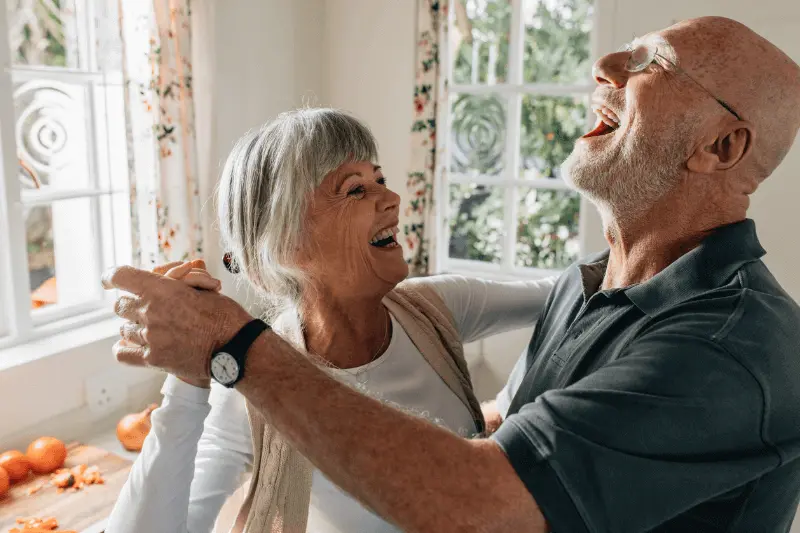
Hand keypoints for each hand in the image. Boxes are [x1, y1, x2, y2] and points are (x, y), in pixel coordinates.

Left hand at [103, 263, 251, 383]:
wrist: (236, 347)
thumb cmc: (225, 315)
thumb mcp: (204, 289)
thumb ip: (178, 285)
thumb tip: (165, 281)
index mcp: (162, 289)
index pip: (121, 276)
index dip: (112, 276)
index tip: (109, 280)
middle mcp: (150, 312)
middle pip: (121, 305)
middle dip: (133, 304)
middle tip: (150, 308)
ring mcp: (149, 337)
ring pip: (124, 329)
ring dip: (135, 327)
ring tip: (155, 330)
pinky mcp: (153, 359)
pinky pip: (123, 353)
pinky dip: (125, 348)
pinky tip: (135, 345)